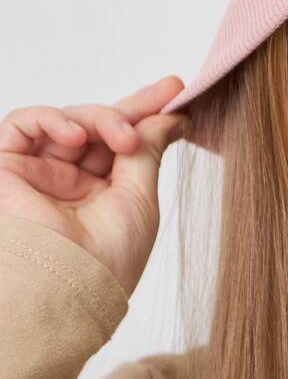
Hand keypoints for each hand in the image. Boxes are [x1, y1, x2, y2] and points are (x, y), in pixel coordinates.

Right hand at [0, 75, 190, 297]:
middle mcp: (68, 182)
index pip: (121, 144)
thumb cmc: (106, 259)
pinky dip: (53, 118)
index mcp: (100, 194)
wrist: (64, 286)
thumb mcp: (140, 199)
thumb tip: (167, 118)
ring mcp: (38, 173)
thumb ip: (147, 152)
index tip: (179, 96)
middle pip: (99, 126)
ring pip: (70, 121)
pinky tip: (80, 137)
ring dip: (103, 119)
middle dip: (134, 107)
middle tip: (170, 93)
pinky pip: (23, 123)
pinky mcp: (6, 167)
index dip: (147, 116)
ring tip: (125, 139)